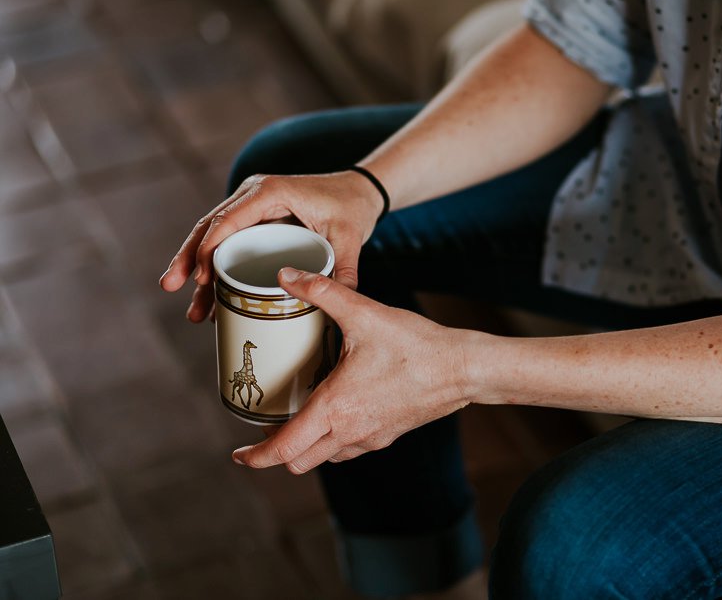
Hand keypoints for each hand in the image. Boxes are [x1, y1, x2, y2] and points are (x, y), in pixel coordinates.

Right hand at [159, 171, 384, 321]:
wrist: (359, 191)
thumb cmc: (352, 206)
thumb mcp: (350, 236)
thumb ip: (345, 268)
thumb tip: (342, 302)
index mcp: (270, 192)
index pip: (228, 220)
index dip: (210, 249)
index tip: (201, 278)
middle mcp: (253, 194)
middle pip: (210, 227)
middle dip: (188, 259)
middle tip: (170, 287)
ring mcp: (251, 206)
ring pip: (213, 237)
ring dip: (197, 270)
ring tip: (191, 310)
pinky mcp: (255, 220)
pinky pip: (228, 243)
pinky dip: (216, 269)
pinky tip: (210, 299)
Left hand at [232, 268, 472, 473]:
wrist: (463, 368)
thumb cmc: (417, 346)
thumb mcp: (365, 313)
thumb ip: (323, 292)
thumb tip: (287, 277)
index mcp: (336, 408)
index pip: (284, 449)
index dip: (256, 456)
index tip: (240, 454)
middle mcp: (350, 431)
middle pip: (299, 462)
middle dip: (277, 453)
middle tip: (265, 431)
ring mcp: (371, 437)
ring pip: (326, 458)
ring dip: (307, 446)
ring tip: (299, 418)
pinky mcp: (388, 435)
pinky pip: (350, 448)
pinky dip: (334, 440)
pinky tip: (338, 411)